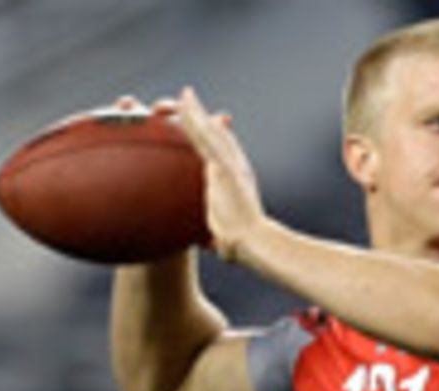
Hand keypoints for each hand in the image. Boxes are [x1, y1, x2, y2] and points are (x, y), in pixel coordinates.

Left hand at [165, 87, 266, 261]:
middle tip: (192, 103)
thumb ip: (219, 235)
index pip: (224, 155)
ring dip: (197, 112)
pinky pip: (203, 136)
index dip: (217, 139)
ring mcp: (229, 164)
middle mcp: (236, 167)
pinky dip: (193, 118)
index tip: (209, 126)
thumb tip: (215, 245)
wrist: (256, 243)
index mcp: (237, 181)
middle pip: (218, 137)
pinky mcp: (222, 164)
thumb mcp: (227, 237)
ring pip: (209, 131)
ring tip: (185, 95)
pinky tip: (182, 104)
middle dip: (205, 120)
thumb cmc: (244, 247)